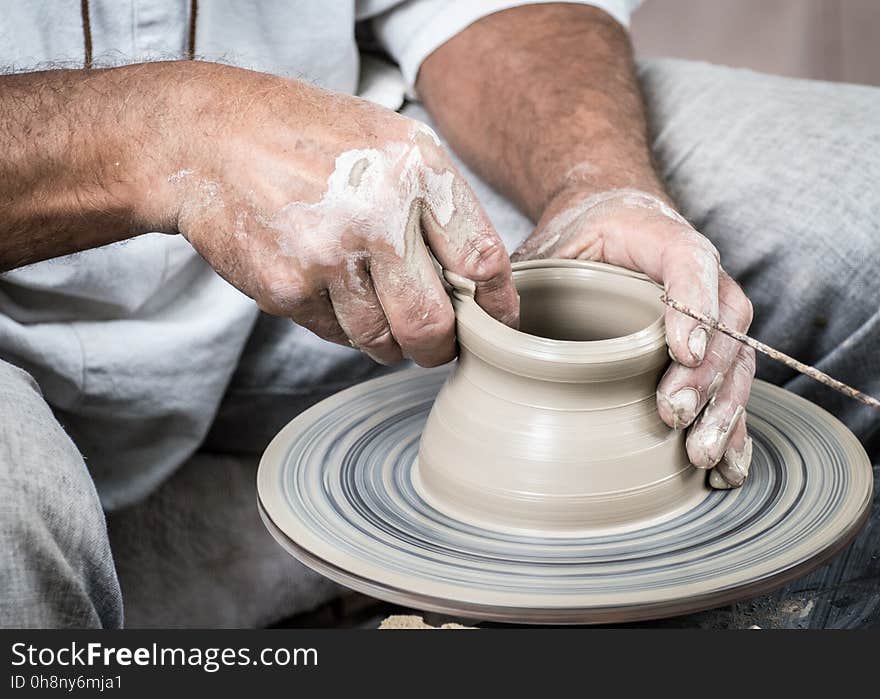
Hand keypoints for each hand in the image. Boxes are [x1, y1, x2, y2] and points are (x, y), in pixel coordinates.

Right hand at [161, 63, 517, 366]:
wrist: (209, 138)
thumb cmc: (308, 138)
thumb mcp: (389, 140)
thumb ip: (437, 202)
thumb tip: (479, 278)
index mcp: (416, 169)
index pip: (482, 259)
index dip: (498, 306)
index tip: (498, 325)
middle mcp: (377, 214)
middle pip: (434, 323)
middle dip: (441, 347)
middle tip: (438, 345)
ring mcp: (328, 255)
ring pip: (382, 340)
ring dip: (389, 341)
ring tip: (375, 309)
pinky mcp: (287, 288)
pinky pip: (335, 334)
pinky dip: (340, 324)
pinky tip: (326, 287)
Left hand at [512, 187, 754, 488]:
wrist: (609, 223)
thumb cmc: (576, 239)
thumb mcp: (544, 247)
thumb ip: (519, 279)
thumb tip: (480, 330)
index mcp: (659, 238)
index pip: (690, 262)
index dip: (692, 305)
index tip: (679, 351)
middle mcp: (700, 275)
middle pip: (723, 323)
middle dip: (704, 375)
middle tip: (673, 416)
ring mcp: (711, 313)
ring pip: (736, 360)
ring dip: (722, 410)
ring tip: (700, 455)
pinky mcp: (709, 349)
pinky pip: (732, 386)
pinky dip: (733, 427)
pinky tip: (727, 467)